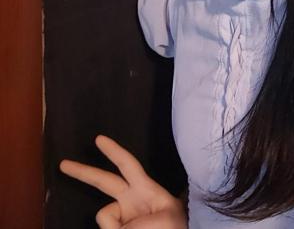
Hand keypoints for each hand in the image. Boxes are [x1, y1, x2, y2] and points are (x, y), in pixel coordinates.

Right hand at [59, 135, 187, 228]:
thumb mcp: (165, 218)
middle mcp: (131, 201)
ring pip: (104, 215)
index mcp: (146, 189)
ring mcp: (123, 218)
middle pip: (103, 182)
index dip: (113, 151)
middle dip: (83, 172)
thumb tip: (114, 224)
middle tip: (63, 163)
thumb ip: (135, 220)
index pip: (127, 164)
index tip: (98, 138)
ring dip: (119, 227)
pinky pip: (106, 228)